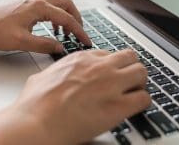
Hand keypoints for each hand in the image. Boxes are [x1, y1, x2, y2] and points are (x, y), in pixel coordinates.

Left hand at [0, 0, 90, 53]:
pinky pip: (50, 8)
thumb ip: (44, 44)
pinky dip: (57, 18)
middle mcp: (38, 0)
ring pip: (59, 5)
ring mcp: (32, 1)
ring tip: (68, 35)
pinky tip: (53, 31)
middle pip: (67, 5)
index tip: (86, 41)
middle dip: (77, 19)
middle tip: (80, 35)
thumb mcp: (21, 42)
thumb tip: (60, 47)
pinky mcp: (28, 5)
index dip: (79, 31)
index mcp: (38, 7)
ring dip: (67, 18)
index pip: (67, 18)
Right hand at [0, 49, 150, 144]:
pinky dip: (142, 103)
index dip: (112, 66)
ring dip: (139, 83)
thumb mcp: (41, 77)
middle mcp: (99, 67)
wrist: (35, 123)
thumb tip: (51, 77)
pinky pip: (144, 98)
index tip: (111, 75)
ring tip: (133, 94)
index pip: (108, 54)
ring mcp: (110, 84)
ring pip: (141, 72)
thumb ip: (54, 73)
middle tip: (127, 82)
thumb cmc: (34, 105)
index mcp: (81, 59)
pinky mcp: (118, 106)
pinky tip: (134, 109)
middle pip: (130, 56)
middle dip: (130, 68)